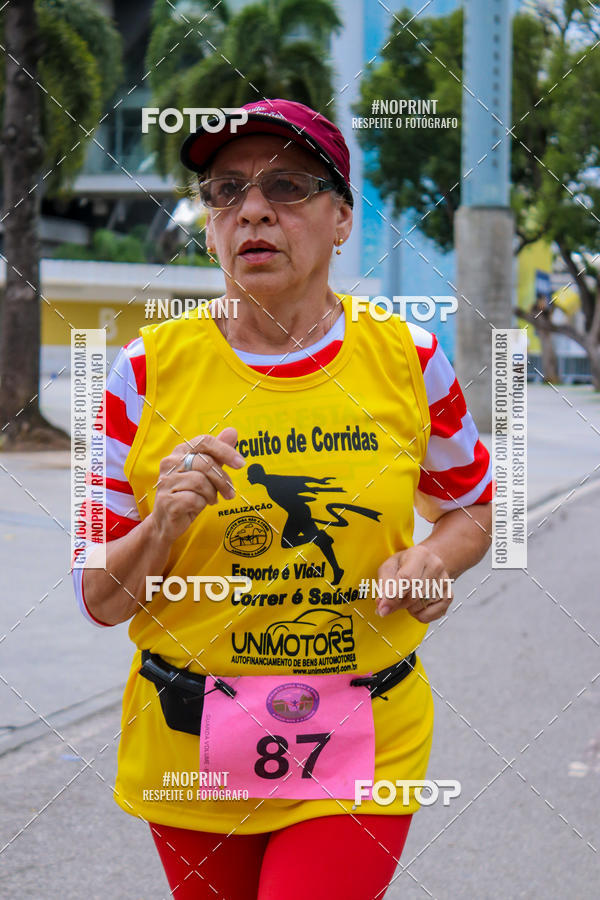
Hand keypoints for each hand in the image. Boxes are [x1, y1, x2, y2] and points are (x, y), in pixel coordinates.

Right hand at [148, 427, 244, 545]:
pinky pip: (193, 498)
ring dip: (211, 494)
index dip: (225, 451)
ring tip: (210, 499)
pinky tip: (197, 507)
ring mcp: (166, 481)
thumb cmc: (188, 494)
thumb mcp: (206, 473)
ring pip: (200, 481)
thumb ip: (217, 453)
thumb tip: (233, 431)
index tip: (240, 463)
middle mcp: (170, 463)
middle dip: (223, 479)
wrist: (166, 521)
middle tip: (230, 493)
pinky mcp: (167, 500)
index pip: (205, 441)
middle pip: (206, 463)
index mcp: (180, 451)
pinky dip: (201, 504)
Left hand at [375, 544, 452, 622]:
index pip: (407, 579)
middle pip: (413, 595)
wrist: (426, 562)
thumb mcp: (389, 567)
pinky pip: (428, 616)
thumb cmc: (406, 564)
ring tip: (408, 595)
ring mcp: (445, 582)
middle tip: (395, 597)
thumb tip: (382, 605)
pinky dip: (418, 614)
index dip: (393, 595)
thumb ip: (384, 586)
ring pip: (420, 607)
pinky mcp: (448, 596)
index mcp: (420, 554)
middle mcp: (436, 566)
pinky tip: (417, 603)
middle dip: (399, 602)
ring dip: (408, 607)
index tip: (383, 607)